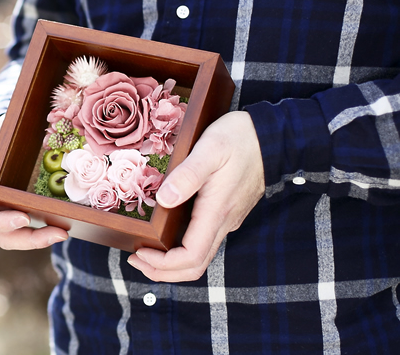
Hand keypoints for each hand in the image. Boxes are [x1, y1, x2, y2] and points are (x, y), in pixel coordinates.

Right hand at [0, 116, 67, 249]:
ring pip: (16, 238)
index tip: (24, 218)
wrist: (7, 141)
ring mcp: (3, 214)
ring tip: (62, 234)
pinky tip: (63, 229)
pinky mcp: (19, 214)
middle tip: (56, 234)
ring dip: (39, 240)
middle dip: (28, 239)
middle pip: (1, 236)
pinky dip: (44, 232)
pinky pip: (28, 231)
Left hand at [127, 111, 264, 281]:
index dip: (163, 264)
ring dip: (171, 262)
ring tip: (144, 251)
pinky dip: (181, 247)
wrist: (271, 135)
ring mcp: (226, 218)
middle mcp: (224, 222)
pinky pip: (204, 240)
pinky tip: (165, 233)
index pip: (191, 257)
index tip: (139, 253)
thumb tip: (163, 200)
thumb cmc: (239, 139)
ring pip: (200, 255)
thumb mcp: (210, 149)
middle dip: (162, 270)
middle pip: (195, 265)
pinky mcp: (226, 211)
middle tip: (134, 259)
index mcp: (217, 211)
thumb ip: (187, 175)